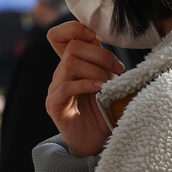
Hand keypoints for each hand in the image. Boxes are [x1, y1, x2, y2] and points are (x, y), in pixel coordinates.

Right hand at [45, 22, 123, 157]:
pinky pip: (66, 86)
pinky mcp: (54, 105)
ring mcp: (55, 89)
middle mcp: (61, 74)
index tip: (97, 39)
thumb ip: (106, 62)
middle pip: (73, 46)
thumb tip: (115, 40)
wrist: (96, 142)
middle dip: (100, 55)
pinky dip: (86, 84)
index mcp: (72, 65)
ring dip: (96, 71)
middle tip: (117, 70)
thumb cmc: (105, 112)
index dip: (75, 28)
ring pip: (70, 63)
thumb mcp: (110, 81)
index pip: (60, 35)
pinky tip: (100, 90)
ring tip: (109, 84)